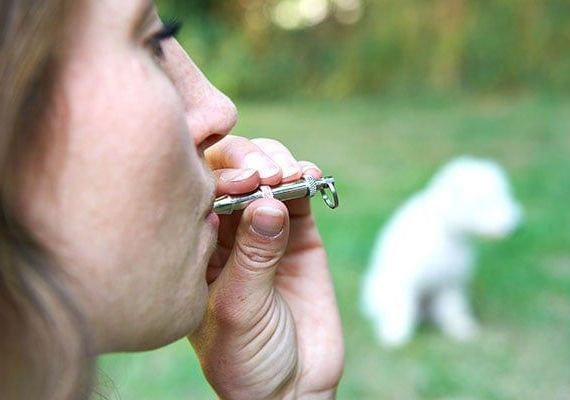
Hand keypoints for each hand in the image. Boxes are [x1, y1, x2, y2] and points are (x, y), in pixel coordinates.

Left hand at [189, 136, 343, 398]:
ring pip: (265, 174)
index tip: (240, 182)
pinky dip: (306, 178)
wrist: (291, 385)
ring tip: (289, 177)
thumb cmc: (246, 357)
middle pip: (229, 171)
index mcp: (194, 245)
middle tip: (265, 175)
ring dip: (278, 163)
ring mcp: (263, 229)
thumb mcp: (239, 310)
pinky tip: (309, 177)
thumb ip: (253, 257)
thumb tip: (268, 202)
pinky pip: (300, 195)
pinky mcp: (300, 235)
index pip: (194, 189)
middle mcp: (225, 230)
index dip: (215, 173)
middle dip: (247, 162)